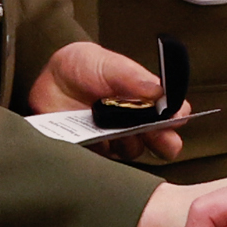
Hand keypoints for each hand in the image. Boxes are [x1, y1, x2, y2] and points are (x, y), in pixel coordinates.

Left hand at [32, 40, 186, 161]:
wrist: (50, 78)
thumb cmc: (85, 65)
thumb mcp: (109, 64)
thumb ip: (132, 77)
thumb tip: (160, 91)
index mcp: (145, 99)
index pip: (171, 113)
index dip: (176, 118)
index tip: (174, 119)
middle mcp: (135, 122)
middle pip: (160, 140)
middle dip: (165, 143)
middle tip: (164, 142)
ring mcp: (115, 138)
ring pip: (133, 152)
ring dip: (130, 144)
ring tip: (116, 128)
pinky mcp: (93, 151)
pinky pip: (103, 162)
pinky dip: (102, 153)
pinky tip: (96, 139)